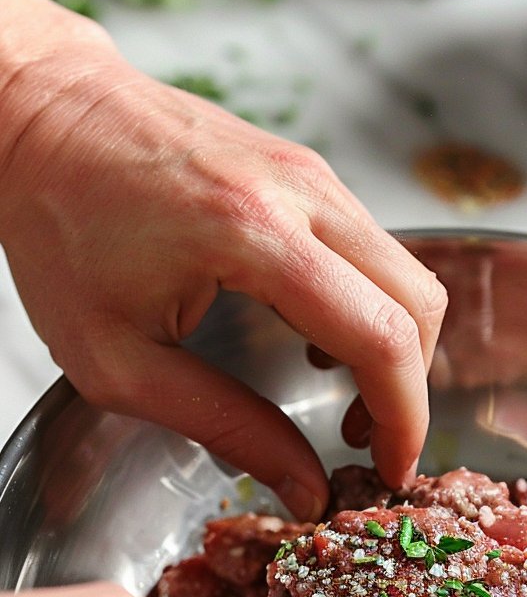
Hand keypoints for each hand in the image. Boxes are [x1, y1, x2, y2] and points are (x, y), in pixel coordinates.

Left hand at [0, 0, 446, 519]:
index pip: (381, 336)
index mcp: (253, 236)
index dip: (404, 416)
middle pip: (417, 301)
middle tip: (368, 438)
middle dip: (409, 386)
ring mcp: (308, 171)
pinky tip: (317, 338)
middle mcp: (299, 191)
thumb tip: (303, 484)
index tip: (391, 467)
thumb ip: (222, 426)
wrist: (36, 112)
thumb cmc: (57, 227)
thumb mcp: (118, 360)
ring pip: (404, 270)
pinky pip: (372, 246)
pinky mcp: (304, 167)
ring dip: (391, 344)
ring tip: (339, 391)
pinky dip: (369, 303)